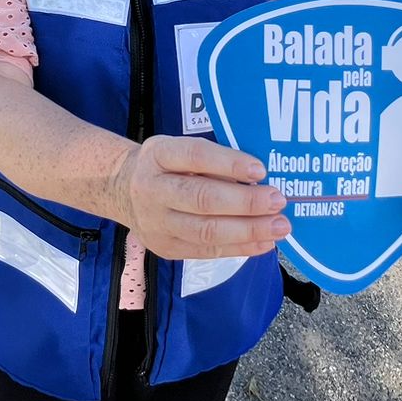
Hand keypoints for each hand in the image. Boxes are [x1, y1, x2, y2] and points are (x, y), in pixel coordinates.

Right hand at [114, 136, 289, 260]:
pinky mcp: (165, 248)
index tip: (260, 169)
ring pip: (206, 231)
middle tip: (278, 200)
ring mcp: (156, 223)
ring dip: (248, 230)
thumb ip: (211, 160)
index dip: (229, 163)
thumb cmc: (164, 166)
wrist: (122, 191)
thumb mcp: (178, 149)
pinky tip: (264, 243)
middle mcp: (152, 189)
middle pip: (202, 198)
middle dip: (246, 202)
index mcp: (158, 155)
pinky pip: (207, 251)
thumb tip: (259, 177)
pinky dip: (239, 248)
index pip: (195, 156)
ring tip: (279, 226)